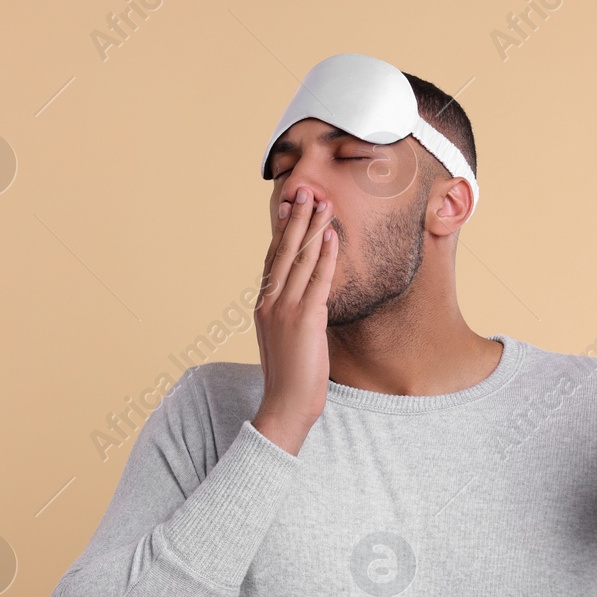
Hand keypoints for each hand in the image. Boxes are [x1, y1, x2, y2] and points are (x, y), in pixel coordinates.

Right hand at [251, 187, 336, 454]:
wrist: (285, 405)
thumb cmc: (290, 378)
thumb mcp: (286, 340)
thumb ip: (292, 315)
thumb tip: (309, 300)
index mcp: (263, 305)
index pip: (273, 259)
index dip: (282, 231)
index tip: (289, 207)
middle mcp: (270, 302)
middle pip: (283, 251)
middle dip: (296, 219)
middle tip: (305, 192)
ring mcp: (285, 310)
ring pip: (301, 260)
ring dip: (314, 230)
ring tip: (323, 205)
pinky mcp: (304, 320)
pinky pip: (318, 280)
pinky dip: (326, 256)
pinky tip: (333, 237)